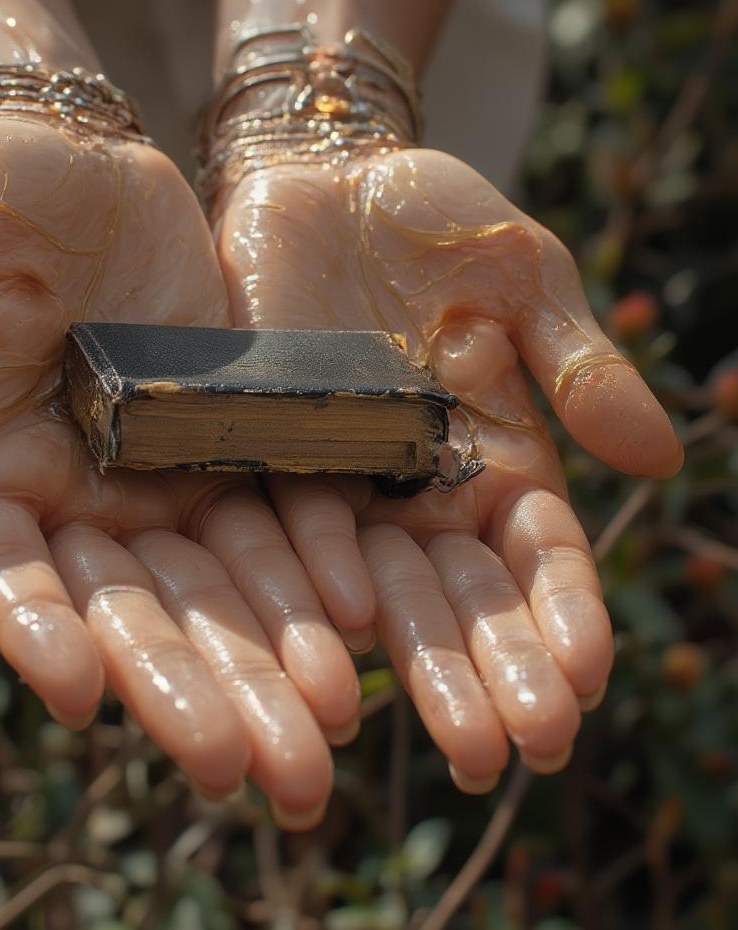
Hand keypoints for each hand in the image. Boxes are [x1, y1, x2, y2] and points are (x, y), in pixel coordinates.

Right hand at [0, 115, 363, 825]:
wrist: (87, 156)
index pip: (11, 578)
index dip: (42, 635)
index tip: (83, 697)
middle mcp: (75, 501)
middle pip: (132, 614)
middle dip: (186, 690)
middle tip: (245, 771)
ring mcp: (157, 480)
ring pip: (216, 590)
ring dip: (268, 661)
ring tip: (326, 728)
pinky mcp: (228, 445)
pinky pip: (272, 519)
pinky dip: (310, 572)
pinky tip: (355, 625)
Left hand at [212, 147, 682, 791]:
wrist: (326, 175)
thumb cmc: (434, 222)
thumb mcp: (527, 278)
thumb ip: (578, 367)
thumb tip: (661, 459)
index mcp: (492, 452)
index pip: (536, 557)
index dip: (563, 618)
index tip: (586, 682)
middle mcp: (417, 483)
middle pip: (462, 596)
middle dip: (494, 673)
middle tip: (516, 753)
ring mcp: (342, 471)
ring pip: (382, 583)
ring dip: (417, 661)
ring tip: (451, 738)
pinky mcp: (267, 440)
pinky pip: (295, 514)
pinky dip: (322, 568)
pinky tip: (351, 626)